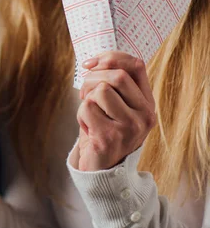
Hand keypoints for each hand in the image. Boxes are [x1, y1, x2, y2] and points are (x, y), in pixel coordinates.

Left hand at [73, 52, 155, 171]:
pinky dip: (80, 115)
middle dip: (92, 78)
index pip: (136, 65)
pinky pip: (87, 108)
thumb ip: (113, 84)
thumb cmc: (104, 130)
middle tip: (84, 93)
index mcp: (147, 103)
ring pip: (101, 90)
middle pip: (117, 75)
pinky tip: (88, 128)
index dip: (111, 57)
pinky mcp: (109, 137)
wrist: (102, 169)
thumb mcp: (115, 106)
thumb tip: (94, 62)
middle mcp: (144, 115)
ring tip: (89, 114)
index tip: (90, 64)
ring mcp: (129, 128)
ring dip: (86, 98)